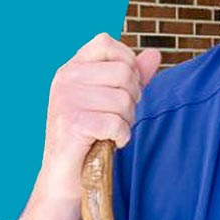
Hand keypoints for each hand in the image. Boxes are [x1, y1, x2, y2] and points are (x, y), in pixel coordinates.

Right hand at [38, 33, 160, 205]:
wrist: (65, 177)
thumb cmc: (89, 136)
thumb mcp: (110, 100)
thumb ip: (132, 76)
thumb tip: (155, 54)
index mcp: (71, 68)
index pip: (105, 42)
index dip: (126, 63)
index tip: (123, 89)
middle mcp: (65, 78)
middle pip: (123, 72)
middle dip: (131, 99)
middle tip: (117, 118)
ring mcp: (66, 99)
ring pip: (123, 100)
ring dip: (126, 122)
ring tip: (110, 132)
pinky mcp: (72, 123)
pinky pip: (116, 123)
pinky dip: (121, 137)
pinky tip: (109, 143)